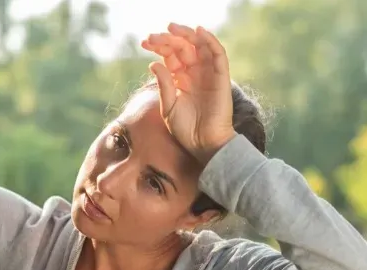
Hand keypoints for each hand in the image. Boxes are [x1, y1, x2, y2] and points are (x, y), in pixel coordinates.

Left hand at [141, 24, 236, 164]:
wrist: (205, 145)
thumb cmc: (187, 130)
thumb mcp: (168, 107)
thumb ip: (163, 85)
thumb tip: (153, 63)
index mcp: (181, 79)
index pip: (170, 56)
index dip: (158, 46)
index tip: (144, 43)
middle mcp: (195, 73)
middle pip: (182, 47)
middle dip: (167, 39)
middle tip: (153, 36)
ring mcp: (209, 74)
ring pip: (199, 46)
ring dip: (186, 34)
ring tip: (171, 28)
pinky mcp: (222, 77)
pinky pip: (218, 54)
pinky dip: (210, 40)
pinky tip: (198, 31)